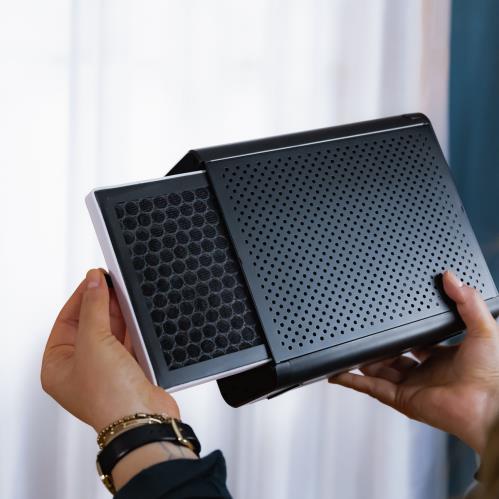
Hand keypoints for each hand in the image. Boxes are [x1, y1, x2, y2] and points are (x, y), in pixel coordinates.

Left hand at [41, 268, 178, 432]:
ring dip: (117, 314)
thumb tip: (94, 281)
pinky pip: (127, 341)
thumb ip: (94, 308)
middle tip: (111, 283)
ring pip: (110, 331)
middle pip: (89, 324)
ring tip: (124, 294)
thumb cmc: (110, 397)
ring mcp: (105, 369)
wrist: (143, 417)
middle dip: (100, 303)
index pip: (66, 321)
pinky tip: (135, 315)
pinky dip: (131, 328)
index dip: (80, 297)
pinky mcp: (128, 370)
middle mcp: (80, 369)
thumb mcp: (93, 343)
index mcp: (57, 367)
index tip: (94, 279)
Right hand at [329, 270, 498, 454]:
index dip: (405, 333)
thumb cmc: (492, 376)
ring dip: (362, 362)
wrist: (487, 407)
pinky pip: (371, 388)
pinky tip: (338, 372)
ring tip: (346, 348)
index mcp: (444, 358)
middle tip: (365, 333)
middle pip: (394, 358)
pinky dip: (352, 381)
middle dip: (379, 347)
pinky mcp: (400, 399)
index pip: (418, 344)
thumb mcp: (483, 328)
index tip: (393, 322)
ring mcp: (411, 387)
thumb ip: (467, 301)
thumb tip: (452, 277)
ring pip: (379, 372)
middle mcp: (426, 374)